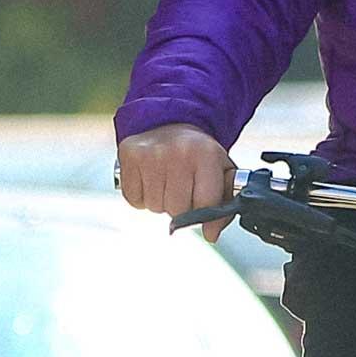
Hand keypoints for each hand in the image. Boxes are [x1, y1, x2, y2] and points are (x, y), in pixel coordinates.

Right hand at [117, 123, 236, 241]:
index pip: (205, 205)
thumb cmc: (198, 153)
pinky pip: (134, 200)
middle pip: (177, 210)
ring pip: (155, 207)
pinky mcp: (129, 156)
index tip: (206, 224)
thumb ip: (226, 202)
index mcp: (206, 155)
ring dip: (161, 203)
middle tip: (183, 191)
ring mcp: (151, 154)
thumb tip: (211, 234)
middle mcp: (178, 153)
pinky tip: (150, 181)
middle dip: (182, 208)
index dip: (206, 220)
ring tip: (166, 183)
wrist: (170, 122)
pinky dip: (142, 198)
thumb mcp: (222, 170)